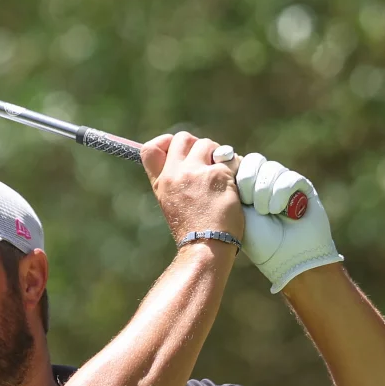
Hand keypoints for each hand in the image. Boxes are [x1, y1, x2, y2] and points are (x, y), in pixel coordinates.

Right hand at [140, 131, 245, 248]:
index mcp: (161, 183)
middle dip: (197, 145)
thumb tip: (188, 162)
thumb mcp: (172, 205)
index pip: (150, 149)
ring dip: (217, 155)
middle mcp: (175, 174)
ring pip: (208, 144)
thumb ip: (175, 182)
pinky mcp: (218, 175)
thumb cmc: (193, 231)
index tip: (180, 150)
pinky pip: (230, 159)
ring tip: (222, 176)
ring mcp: (196, 172)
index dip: (165, 142)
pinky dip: (235, 169)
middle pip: (182, 138)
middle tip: (207, 161)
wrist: (205, 247)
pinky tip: (234, 186)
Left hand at [234, 154, 343, 292]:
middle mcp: (264, 182)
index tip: (226, 177)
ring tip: (266, 213)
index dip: (232, 166)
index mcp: (245, 188)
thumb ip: (228, 187)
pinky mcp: (302, 186)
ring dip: (264, 192)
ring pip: (270, 168)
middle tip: (247, 203)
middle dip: (247, 181)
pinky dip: (281, 194)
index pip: (237, 161)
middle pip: (253, 160)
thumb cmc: (259, 242)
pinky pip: (288, 177)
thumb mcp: (236, 213)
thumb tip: (222, 157)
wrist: (287, 258)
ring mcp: (284, 182)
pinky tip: (280, 212)